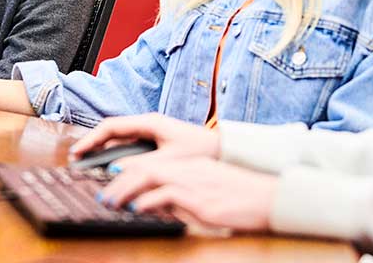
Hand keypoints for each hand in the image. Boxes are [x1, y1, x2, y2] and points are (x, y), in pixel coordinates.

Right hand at [68, 113, 219, 170]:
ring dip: (105, 154)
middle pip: (112, 133)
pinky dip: (118, 159)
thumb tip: (115, 171)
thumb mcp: (168, 161)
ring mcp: (150, 134)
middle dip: (93, 146)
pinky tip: (111, 171)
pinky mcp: (154, 144)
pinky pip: (129, 149)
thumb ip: (141, 166)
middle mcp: (147, 125)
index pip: (111, 126)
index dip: (91, 139)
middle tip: (78, 160)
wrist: (222, 150)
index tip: (77, 151)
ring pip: (120, 143)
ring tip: (90, 167)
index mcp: (148, 122)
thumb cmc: (200, 150)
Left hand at [98, 157, 277, 232]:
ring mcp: (193, 181)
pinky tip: (135, 209)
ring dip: (125, 190)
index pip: (152, 163)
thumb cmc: (241, 199)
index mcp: (189, 166)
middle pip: (144, 168)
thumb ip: (181, 195)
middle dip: (119, 182)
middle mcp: (188, 169)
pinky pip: (165, 195)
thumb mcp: (206, 194)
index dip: (128, 170)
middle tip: (103, 196)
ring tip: (110, 202)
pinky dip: (146, 201)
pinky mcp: (199, 197)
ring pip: (148, 177)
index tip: (111, 180)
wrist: (269, 198)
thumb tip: (156, 204)